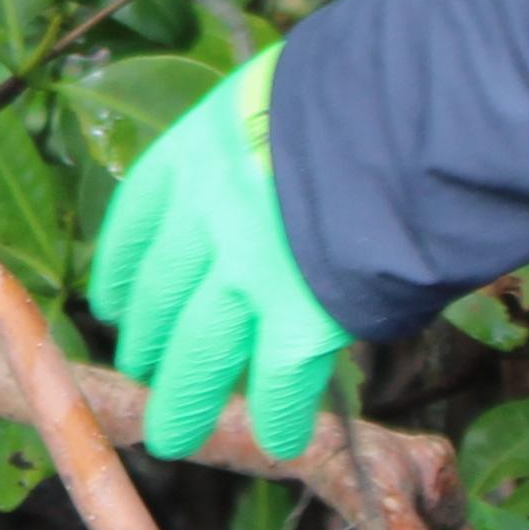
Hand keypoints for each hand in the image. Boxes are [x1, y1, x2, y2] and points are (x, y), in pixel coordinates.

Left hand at [87, 43, 348, 460]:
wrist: (413, 111)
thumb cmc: (367, 93)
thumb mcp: (283, 101)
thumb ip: (261, 151)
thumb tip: (274, 190)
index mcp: (195, 153)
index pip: (138, 224)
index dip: (123, 273)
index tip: (115, 305)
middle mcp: (206, 215)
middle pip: (161, 298)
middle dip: (148, 344)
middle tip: (143, 372)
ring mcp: (249, 272)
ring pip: (201, 354)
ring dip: (186, 401)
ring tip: (177, 432)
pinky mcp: (302, 317)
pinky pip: (280, 383)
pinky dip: (278, 415)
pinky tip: (278, 436)